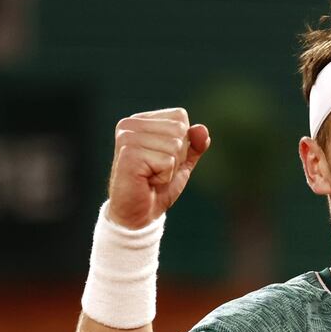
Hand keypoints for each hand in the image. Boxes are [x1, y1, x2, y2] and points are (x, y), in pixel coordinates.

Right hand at [107, 107, 210, 228]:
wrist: (139, 215)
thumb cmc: (157, 187)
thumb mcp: (182, 163)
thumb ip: (194, 145)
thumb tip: (202, 129)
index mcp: (140, 120)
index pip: (180, 116)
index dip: (182, 144)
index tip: (163, 160)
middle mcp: (130, 124)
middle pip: (179, 130)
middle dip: (177, 157)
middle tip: (158, 171)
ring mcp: (127, 138)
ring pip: (174, 146)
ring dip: (170, 169)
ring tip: (152, 177)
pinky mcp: (129, 155)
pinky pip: (167, 162)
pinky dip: (164, 177)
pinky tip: (148, 181)